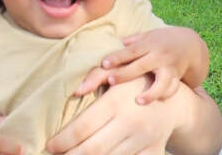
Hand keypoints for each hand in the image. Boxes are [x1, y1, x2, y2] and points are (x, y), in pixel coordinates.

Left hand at [47, 76, 175, 154]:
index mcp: (117, 102)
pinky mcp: (152, 152)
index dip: (63, 140)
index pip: (83, 127)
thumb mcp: (116, 74)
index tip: (50, 146)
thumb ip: (94, 76)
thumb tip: (75, 91)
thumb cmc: (135, 85)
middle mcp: (131, 123)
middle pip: (92, 149)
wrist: (171, 102)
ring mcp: (143, 141)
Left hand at [75, 27, 207, 103]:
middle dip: (125, 74)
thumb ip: (131, 41)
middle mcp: (159, 55)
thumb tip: (113, 44)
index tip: (104, 64)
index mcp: (149, 44)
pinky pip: (172, 89)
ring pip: (162, 82)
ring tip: (138, 101)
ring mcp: (169, 67)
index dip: (117, 57)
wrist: (190, 44)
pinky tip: (156, 101)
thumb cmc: (161, 40)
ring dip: (150, 92)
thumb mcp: (147, 35)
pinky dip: (165, 95)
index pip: (131, 51)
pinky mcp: (177, 77)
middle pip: (141, 66)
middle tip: (110, 81)